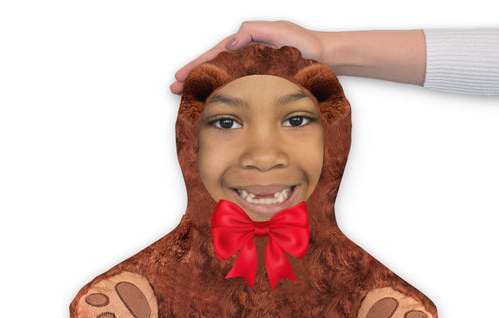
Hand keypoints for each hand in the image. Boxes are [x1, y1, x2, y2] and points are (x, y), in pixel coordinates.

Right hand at [171, 21, 323, 94]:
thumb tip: (229, 44)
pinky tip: (214, 104)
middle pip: (213, 67)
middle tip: (175, 89)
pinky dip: (222, 95)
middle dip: (193, 77)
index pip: (214, 55)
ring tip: (187, 98)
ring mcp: (251, 70)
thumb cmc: (304, 44)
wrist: (323, 58)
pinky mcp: (260, 83)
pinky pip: (235, 88)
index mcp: (245, 43)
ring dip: (204, 87)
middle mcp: (245, 56)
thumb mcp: (279, 31)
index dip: (196, 66)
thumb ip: (254, 32)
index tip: (180, 77)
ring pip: (222, 79)